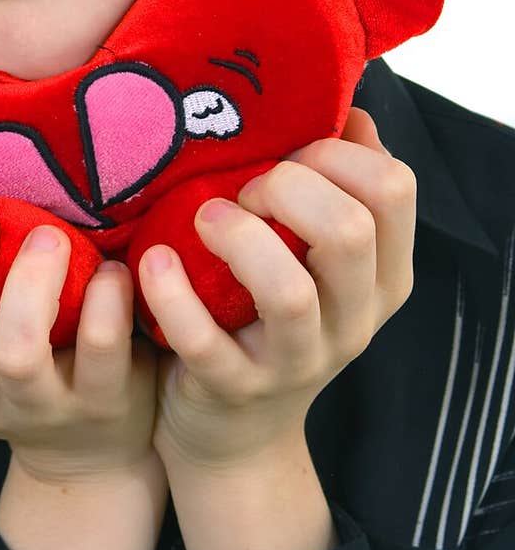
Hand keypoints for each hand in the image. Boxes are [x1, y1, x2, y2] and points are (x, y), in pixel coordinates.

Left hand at [137, 107, 415, 472]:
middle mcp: (353, 319)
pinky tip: (155, 262)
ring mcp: (297, 361)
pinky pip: (206, 342)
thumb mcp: (317, 261)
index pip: (393, 188)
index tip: (287, 156)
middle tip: (243, 191)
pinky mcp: (235, 390)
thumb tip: (351, 112)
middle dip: (288, 187)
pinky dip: (174, 294)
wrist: (233, 436)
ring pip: (290, 292)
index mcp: (382, 275)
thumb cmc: (265, 317)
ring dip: (240, 238)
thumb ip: (335, 188)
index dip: (335, 153)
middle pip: (349, 229)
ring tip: (204, 218)